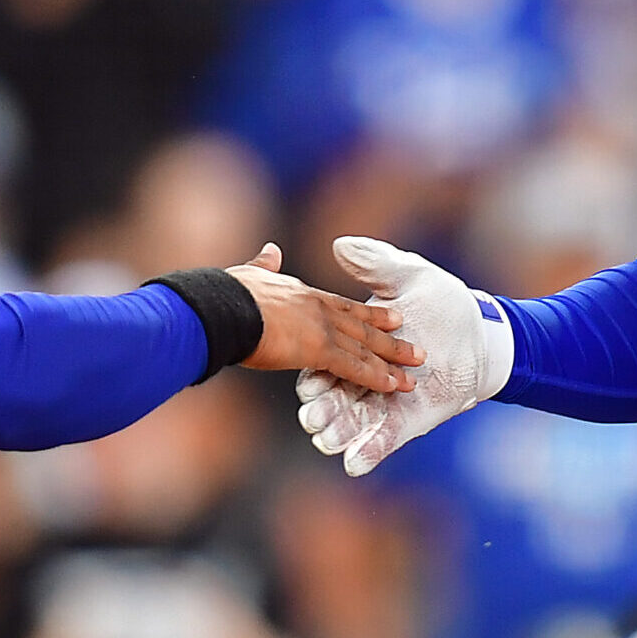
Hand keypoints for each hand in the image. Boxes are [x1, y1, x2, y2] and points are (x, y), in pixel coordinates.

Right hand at [227, 243, 421, 390]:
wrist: (219, 307)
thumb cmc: (226, 293)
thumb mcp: (250, 273)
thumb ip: (264, 266)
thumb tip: (271, 250)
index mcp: (304, 294)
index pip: (344, 307)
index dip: (369, 315)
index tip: (394, 318)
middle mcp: (318, 310)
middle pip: (363, 327)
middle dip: (390, 342)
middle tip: (417, 351)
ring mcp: (321, 329)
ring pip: (364, 348)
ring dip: (390, 363)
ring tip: (412, 376)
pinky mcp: (316, 350)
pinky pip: (353, 367)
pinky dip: (374, 377)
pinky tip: (392, 386)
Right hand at [293, 236, 512, 474]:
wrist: (482, 332)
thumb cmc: (443, 302)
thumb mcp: (408, 276)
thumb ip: (375, 263)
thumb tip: (340, 244)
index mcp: (355, 344)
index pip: (327, 361)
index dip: (315, 373)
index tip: (305, 382)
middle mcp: (364, 377)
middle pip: (335, 397)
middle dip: (322, 409)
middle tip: (310, 418)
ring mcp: (386, 402)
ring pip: (354, 422)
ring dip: (339, 433)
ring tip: (326, 441)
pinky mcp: (409, 421)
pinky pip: (384, 440)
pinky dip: (368, 452)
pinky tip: (353, 464)